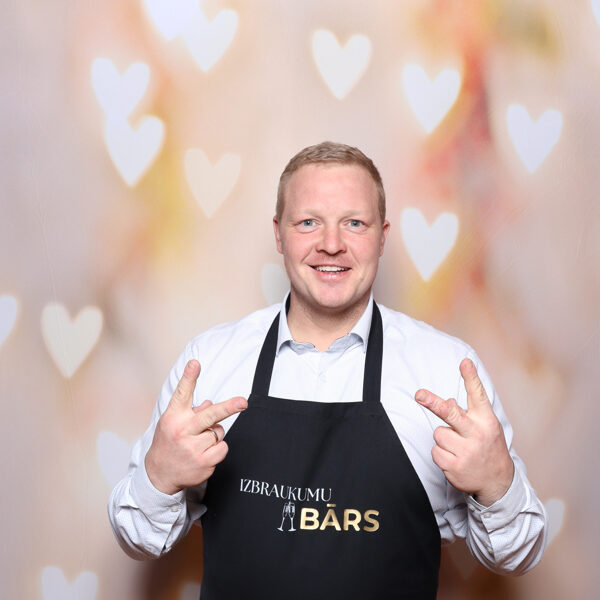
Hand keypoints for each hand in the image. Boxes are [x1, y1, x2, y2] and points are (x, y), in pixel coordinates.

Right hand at [145, 360, 246, 494]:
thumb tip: (210, 403)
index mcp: (174, 417)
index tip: (195, 363)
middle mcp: (182, 431)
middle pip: (210, 415)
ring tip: (198, 442)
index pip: (182, 393)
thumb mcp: (173, 422)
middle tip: (243, 402)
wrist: (158, 475)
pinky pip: (223, 448)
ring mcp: (192, 449)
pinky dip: (218, 449)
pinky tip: (203, 453)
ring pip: (219, 432)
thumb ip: (191, 410)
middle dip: (228, 408)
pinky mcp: (203, 464)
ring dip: (214, 435)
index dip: (190, 377)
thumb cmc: (168, 442)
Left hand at [415, 358, 513, 505]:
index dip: (470, 377)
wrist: (498, 481)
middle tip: (419, 394)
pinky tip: (455, 459)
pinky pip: (435, 452)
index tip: (464, 362)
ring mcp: (467, 451)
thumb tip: (448, 402)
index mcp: (486, 420)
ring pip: (438, 433)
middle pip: (450, 414)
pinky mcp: (456, 467)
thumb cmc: (487, 445)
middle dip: (433, 403)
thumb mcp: (484, 425)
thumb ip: (467, 412)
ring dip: (443, 439)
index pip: (477, 395)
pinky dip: (441, 454)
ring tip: (457, 446)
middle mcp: (477, 434)